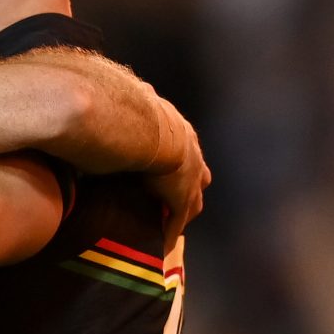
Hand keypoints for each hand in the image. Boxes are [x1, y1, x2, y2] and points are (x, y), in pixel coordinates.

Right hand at [146, 99, 208, 251]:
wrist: (150, 130)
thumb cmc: (139, 112)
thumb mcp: (142, 101)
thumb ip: (140, 99)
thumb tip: (134, 89)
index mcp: (182, 133)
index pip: (188, 150)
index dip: (183, 161)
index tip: (175, 168)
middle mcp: (193, 156)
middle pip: (200, 177)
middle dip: (193, 186)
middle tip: (181, 197)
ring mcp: (190, 180)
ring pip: (194, 202)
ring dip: (186, 210)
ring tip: (174, 221)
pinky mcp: (181, 200)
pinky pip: (177, 222)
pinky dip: (171, 232)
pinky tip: (165, 243)